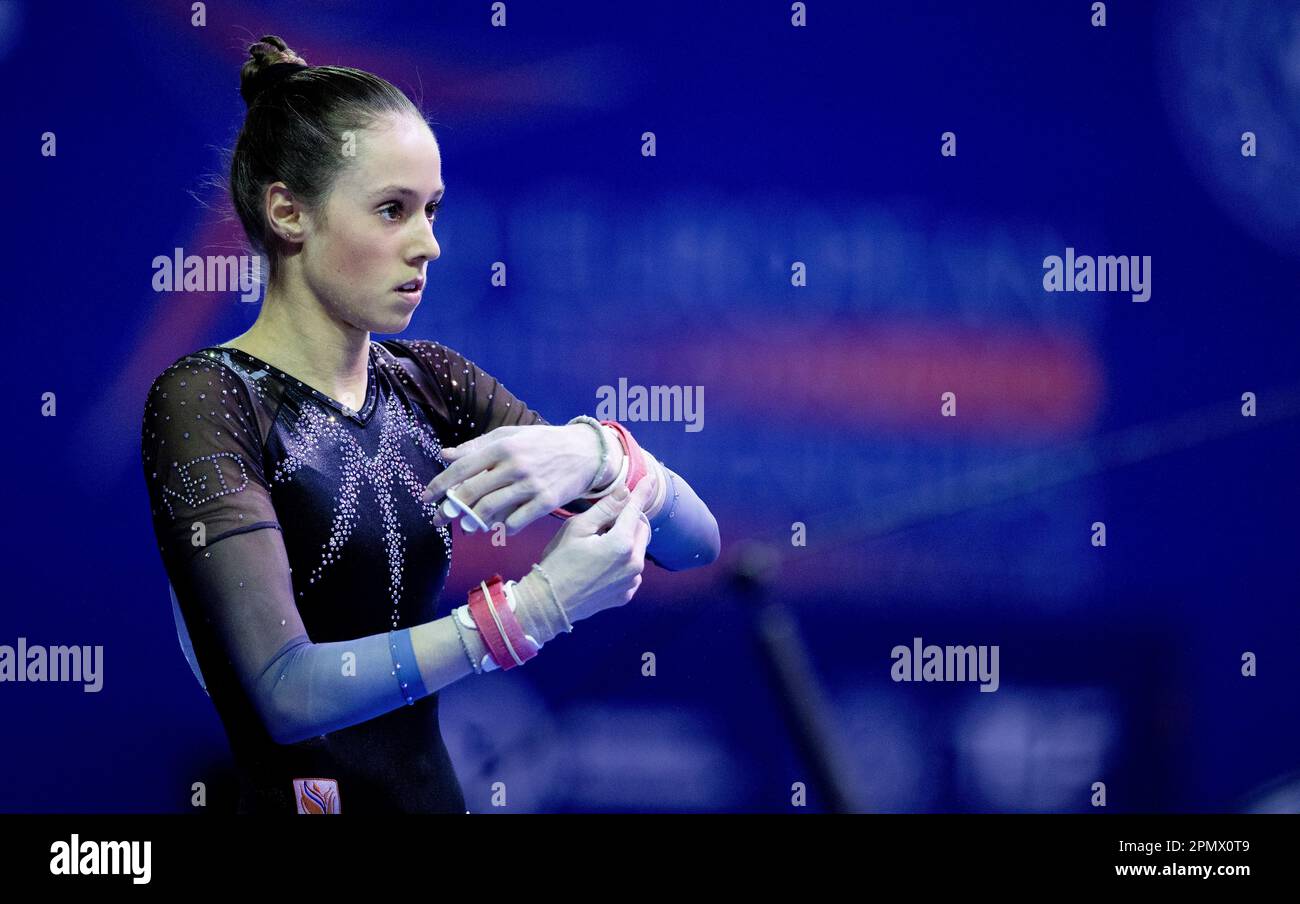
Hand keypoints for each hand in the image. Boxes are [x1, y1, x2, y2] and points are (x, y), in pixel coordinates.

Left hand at [420, 424, 603, 534]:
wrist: (584, 452)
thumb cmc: (542, 443)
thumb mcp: (510, 436)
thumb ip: (476, 446)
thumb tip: (444, 455)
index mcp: (502, 446)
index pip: (463, 467)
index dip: (441, 484)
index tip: (426, 497)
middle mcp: (515, 465)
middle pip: (473, 492)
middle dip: (451, 509)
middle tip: (438, 519)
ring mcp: (531, 484)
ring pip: (491, 510)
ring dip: (473, 522)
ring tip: (466, 527)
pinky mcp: (546, 501)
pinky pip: (516, 521)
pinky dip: (503, 528)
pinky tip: (500, 527)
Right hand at [534, 477, 656, 623]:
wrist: (550, 603)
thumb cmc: (559, 562)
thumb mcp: (577, 529)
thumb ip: (605, 509)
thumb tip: (625, 492)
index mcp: (621, 544)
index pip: (636, 509)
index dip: (642, 492)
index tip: (650, 479)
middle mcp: (633, 564)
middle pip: (641, 529)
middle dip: (629, 521)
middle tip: (603, 524)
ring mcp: (631, 581)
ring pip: (638, 550)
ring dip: (626, 542)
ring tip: (599, 547)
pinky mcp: (626, 594)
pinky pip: (632, 571)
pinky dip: (622, 562)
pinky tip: (601, 565)